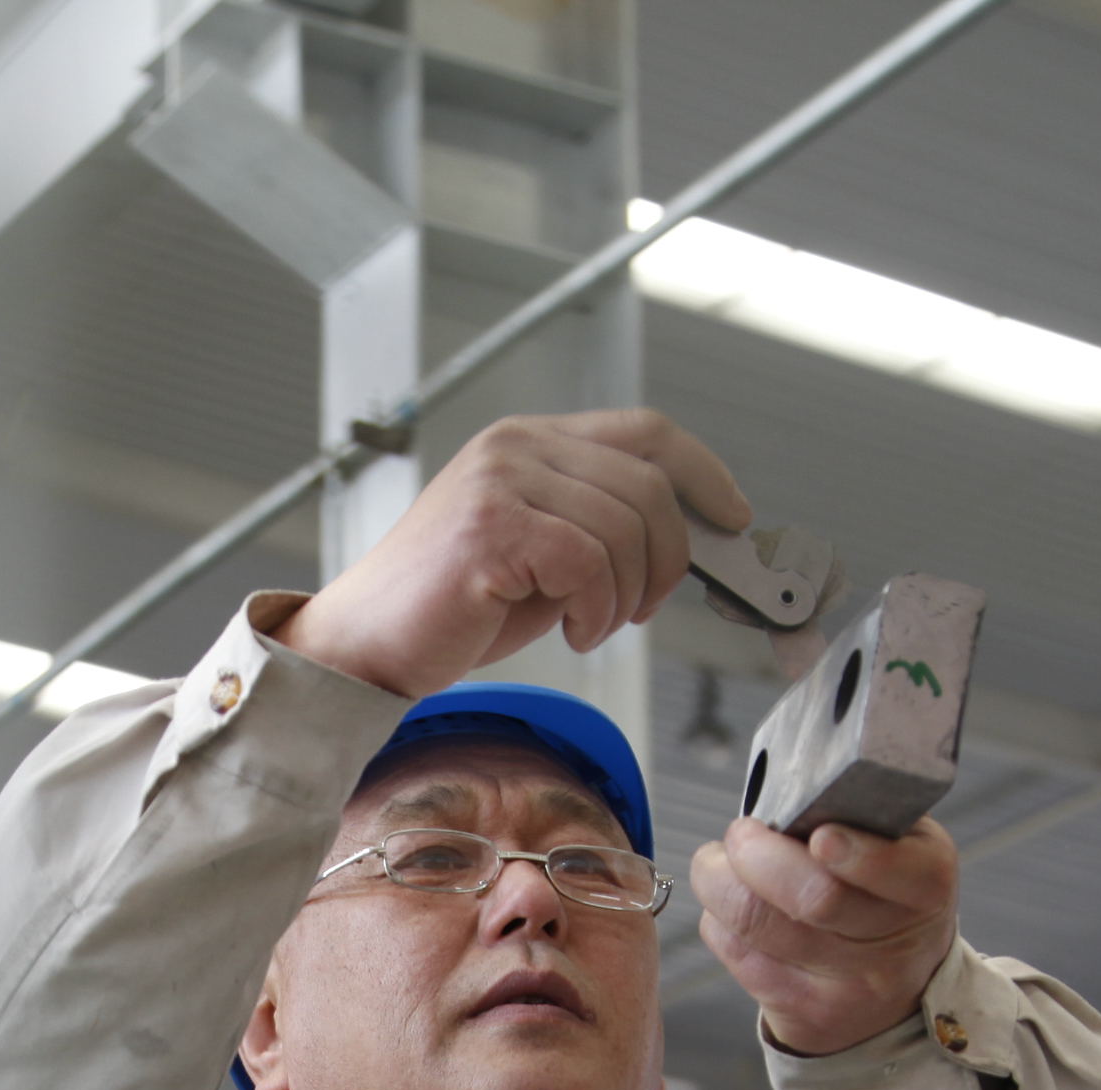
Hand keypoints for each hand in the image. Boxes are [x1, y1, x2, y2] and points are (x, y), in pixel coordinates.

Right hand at [278, 412, 748, 701]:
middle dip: (668, 561)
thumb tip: (687, 542)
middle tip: (640, 611)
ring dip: (627, 597)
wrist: (365, 646)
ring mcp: (501, 480)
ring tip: (589, 626)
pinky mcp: (492, 527)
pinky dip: (597, 611)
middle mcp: (517, 446)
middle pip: (650, 486)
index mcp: (531, 441)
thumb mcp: (543, 555)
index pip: (647, 432)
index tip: (735, 518)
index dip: (705, 474)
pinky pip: (590, 564)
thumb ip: (601, 529)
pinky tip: (570, 632)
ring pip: (627, 528)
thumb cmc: (452, 608)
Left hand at [691, 814, 959, 1057]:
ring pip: (755, 923)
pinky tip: (733, 906)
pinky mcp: (801, 1014)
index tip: (820, 835)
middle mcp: (891, 945)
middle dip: (755, 852)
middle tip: (742, 833)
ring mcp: (846, 989)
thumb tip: (782, 794)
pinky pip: (735, 951)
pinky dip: (718, 918)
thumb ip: (857, 816)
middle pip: (811, 898)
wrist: (899, 990)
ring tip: (724, 862)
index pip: (893, 870)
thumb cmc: (887, 896)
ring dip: (719, 879)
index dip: (854, 852)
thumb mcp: (903, 847)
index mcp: (925, 886)